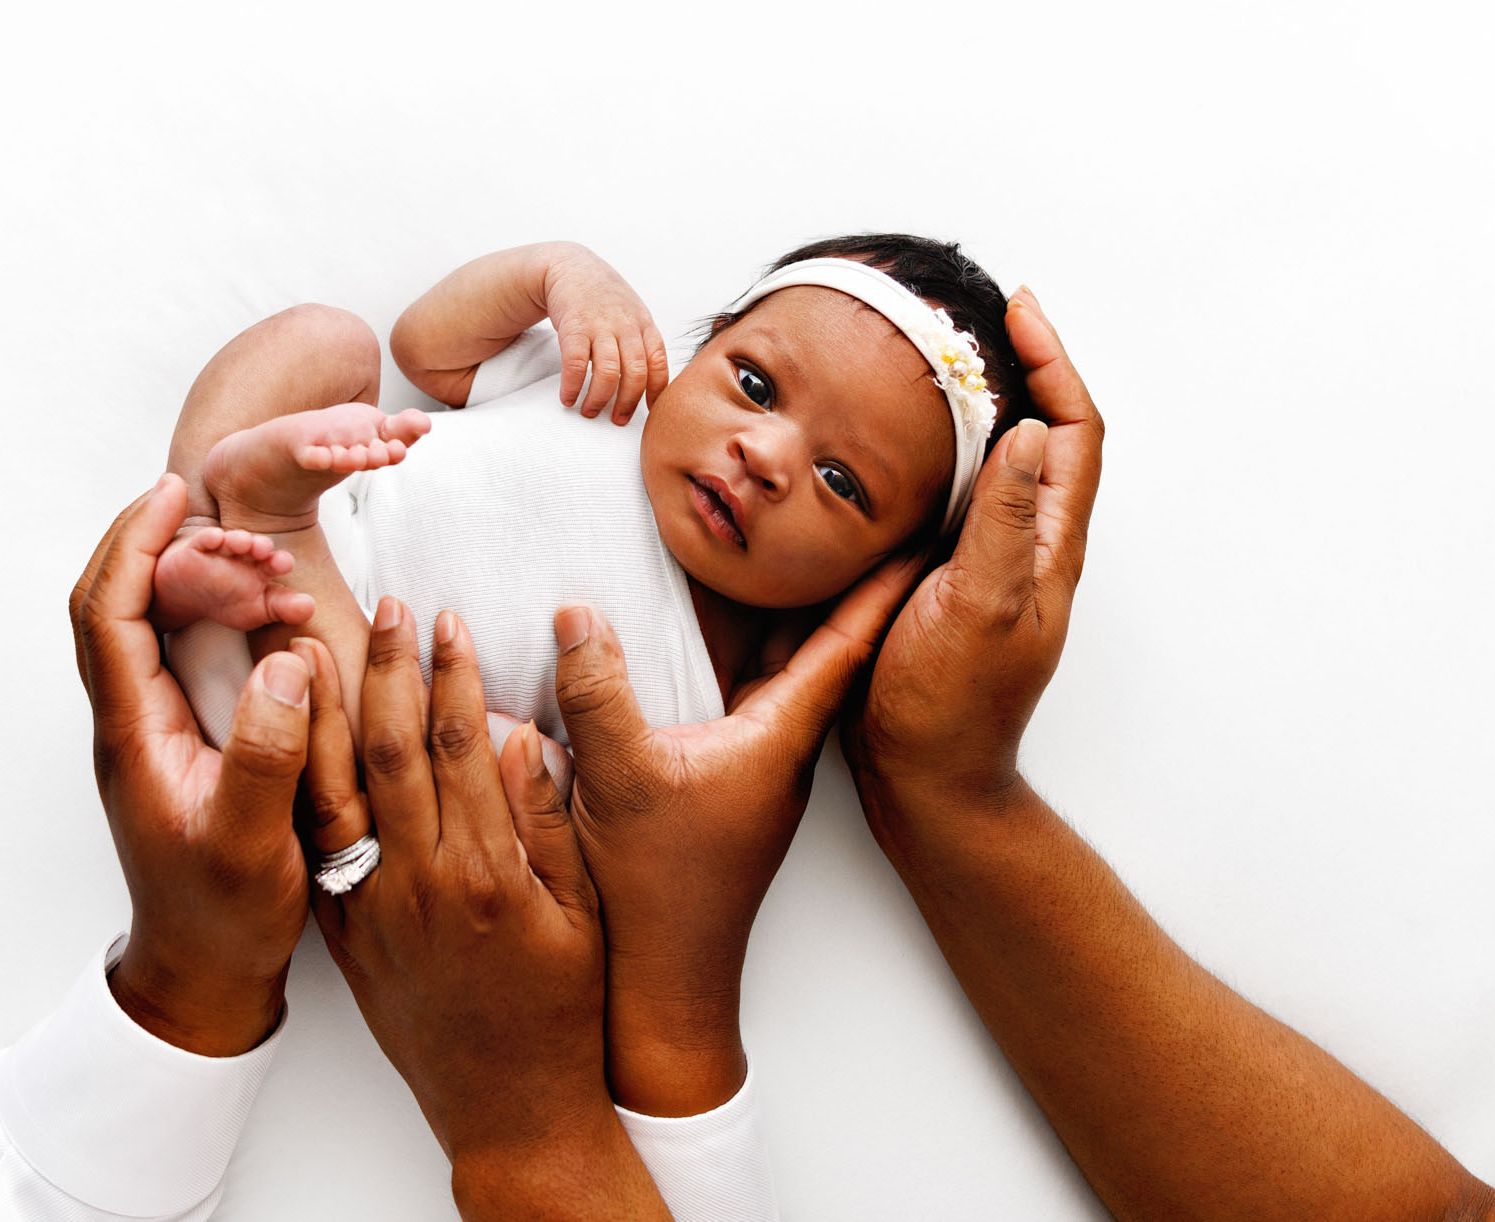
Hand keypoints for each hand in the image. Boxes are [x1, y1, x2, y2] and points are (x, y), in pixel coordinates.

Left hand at [68, 473, 315, 1055]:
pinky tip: (275, 614)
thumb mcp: (253, 843)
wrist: (203, 973)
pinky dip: (226, 618)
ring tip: (271, 571)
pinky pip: (188, 651)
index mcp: (133, 735)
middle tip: (241, 529)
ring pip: (156, 621)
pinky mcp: (180, 735)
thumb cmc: (222, 917)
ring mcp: (151, 727)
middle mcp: (129, 720)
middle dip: (172, 549)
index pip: (106, 614)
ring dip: (205, 583)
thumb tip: (279, 661)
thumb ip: (266, 753)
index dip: (131, 544)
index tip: (172, 494)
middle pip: (120, 601)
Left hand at [305, 600, 669, 1218]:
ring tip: (314, 642)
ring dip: (324, 709)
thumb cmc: (561, 1010)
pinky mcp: (345, 932)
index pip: (462, 744)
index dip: (452, 673)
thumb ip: (549, 824)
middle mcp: (420, 884)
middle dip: (387, 667)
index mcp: (488, 873)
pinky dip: (302, 780)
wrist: (509, 1108)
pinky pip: (316, 843)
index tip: (447, 619)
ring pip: (338, 787)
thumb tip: (519, 735)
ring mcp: (373, 909)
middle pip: (392, 749)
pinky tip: (294, 732)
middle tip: (385, 605)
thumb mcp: (581, 916)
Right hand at [545, 244, 669, 425]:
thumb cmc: (604, 297)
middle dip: (627, 403)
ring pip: (608, 373)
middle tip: (617, 420)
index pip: (659, 364)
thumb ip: (642, 342)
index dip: (656, 392)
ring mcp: (600, 326)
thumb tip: (650, 383)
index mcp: (644, 325)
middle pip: (635, 374)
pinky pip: (577, 365)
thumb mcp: (632, 313)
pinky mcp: (574, 328)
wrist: (570, 267)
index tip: (649, 411)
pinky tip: (567, 398)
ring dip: (599, 399)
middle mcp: (626, 326)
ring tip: (589, 412)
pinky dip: (573, 386)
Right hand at [552, 562, 919, 1114]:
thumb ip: (598, 694)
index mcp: (778, 739)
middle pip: (819, 643)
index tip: (918, 531)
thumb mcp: (620, 779)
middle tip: (855, 513)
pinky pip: (735, 687)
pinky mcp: (713, 777)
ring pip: (775, 665)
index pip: (847, 647)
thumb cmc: (654, 893)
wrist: (658, 982)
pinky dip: (733, 643)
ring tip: (788, 540)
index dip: (883, 585)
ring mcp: (746, 764)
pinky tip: (705, 616)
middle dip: (839, 576)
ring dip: (784, 607)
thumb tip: (577, 614)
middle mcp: (775, 746)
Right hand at [841, 286, 1104, 819]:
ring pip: (1000, 462)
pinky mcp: (946, 578)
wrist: (924, 780)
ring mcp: (988, 562)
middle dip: (1021, 365)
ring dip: (981, 403)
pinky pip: (955, 496)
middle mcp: (1027, 545)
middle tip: (976, 316)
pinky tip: (895, 443)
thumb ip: (1004, 521)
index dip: (1054, 362)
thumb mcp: (979, 605)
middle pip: (1044, 433)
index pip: (1072, 429)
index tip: (1017, 309)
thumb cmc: (950, 705)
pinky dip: (939, 452)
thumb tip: (1025, 429)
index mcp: (1048, 546)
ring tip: (939, 357)